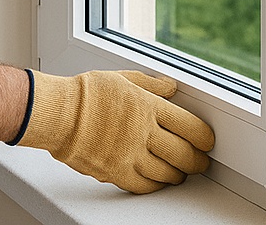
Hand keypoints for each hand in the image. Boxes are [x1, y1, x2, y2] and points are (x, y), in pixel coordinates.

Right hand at [17, 69, 215, 193]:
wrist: (59, 114)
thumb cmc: (86, 93)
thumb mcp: (121, 78)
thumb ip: (150, 84)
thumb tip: (171, 86)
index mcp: (148, 106)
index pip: (191, 127)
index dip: (204, 138)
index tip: (206, 142)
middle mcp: (144, 132)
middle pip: (185, 155)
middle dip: (197, 161)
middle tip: (199, 161)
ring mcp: (131, 155)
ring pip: (168, 174)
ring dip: (177, 174)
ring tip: (178, 171)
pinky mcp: (117, 172)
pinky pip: (146, 187)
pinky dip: (156, 185)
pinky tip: (157, 180)